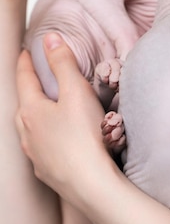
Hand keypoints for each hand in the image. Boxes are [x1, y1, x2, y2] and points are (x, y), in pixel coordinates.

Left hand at [15, 33, 111, 200]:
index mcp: (31, 110)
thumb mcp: (76, 91)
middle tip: (36, 76)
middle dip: (29, 88)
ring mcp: (35, 155)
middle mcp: (27, 133)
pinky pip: (41, 147)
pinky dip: (45, 136)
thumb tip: (49, 38)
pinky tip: (56, 139)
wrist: (92, 185)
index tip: (26, 51)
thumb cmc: (85, 136)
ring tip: (45, 107)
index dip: (26, 62)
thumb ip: (62, 62)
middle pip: (23, 104)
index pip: (24, 79)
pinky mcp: (47, 171)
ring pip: (29, 128)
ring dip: (35, 114)